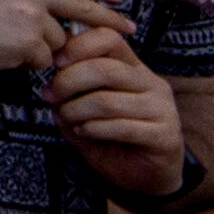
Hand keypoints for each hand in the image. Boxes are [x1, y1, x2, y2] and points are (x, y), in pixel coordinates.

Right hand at [0, 0, 121, 83]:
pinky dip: (23, 63)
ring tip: (2, 45)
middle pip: (78, 5)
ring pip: (55, 39)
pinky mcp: (22, 43)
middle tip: (129, 27)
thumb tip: (47, 1)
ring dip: (39, 48)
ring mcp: (24, 15)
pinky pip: (39, 59)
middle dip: (107, 18)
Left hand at [49, 10, 189, 196]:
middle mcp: (151, 83)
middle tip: (50, 96)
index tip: (53, 63)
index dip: (76, 46)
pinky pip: (122, 127)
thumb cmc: (111, 135)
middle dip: (68, 82)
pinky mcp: (165, 135)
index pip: (108, 38)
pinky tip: (84, 133)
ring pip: (107, 100)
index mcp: (133, 68)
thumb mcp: (85, 107)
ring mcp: (162, 109)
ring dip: (76, 110)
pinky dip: (94, 130)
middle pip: (104, 68)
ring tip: (67, 119)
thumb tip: (49, 85)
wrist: (145, 174)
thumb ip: (71, 91)